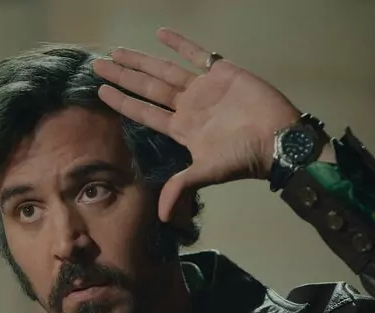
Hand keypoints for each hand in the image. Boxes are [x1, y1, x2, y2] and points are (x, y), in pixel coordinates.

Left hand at [93, 27, 301, 221]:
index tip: (100, 91)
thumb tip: (162, 217)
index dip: (123, 102)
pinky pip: (198, 54)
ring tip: (117, 50)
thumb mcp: (208, 173)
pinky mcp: (222, 73)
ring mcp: (204, 89)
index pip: (145, 112)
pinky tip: (160, 34)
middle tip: (97, 64)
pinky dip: (180, 44)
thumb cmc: (243, 156)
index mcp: (182, 128)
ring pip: (165, 70)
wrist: (276, 138)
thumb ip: (181, 187)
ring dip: (142, 60)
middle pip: (148, 88)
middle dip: (123, 76)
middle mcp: (188, 107)